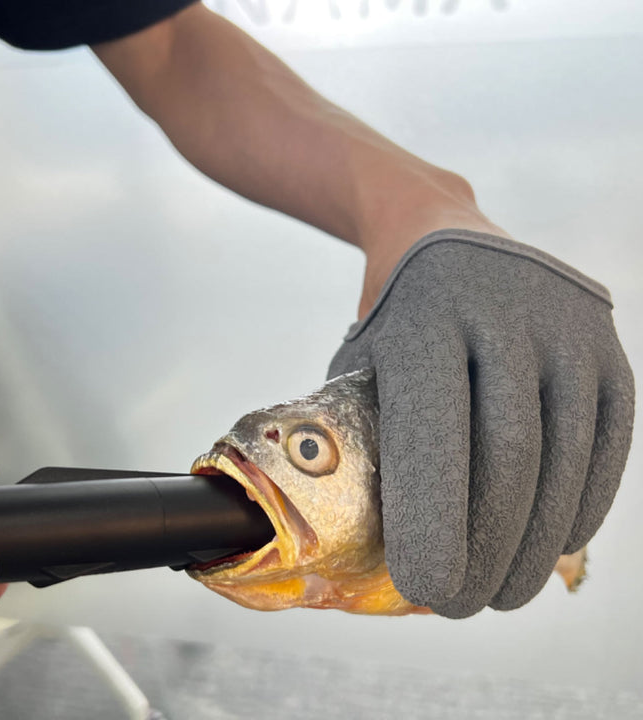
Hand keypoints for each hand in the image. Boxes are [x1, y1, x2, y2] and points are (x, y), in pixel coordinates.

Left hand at [328, 229, 634, 617]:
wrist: (443, 239)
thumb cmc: (391, 326)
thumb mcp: (359, 367)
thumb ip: (369, 440)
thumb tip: (387, 547)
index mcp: (422, 324)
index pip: (432, 436)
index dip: (433, 523)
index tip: (426, 590)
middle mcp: (498, 315)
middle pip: (506, 456)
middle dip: (487, 548)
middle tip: (464, 604)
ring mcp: (562, 325)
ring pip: (563, 456)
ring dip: (538, 543)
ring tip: (507, 592)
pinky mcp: (606, 343)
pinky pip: (609, 440)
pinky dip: (584, 503)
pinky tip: (558, 543)